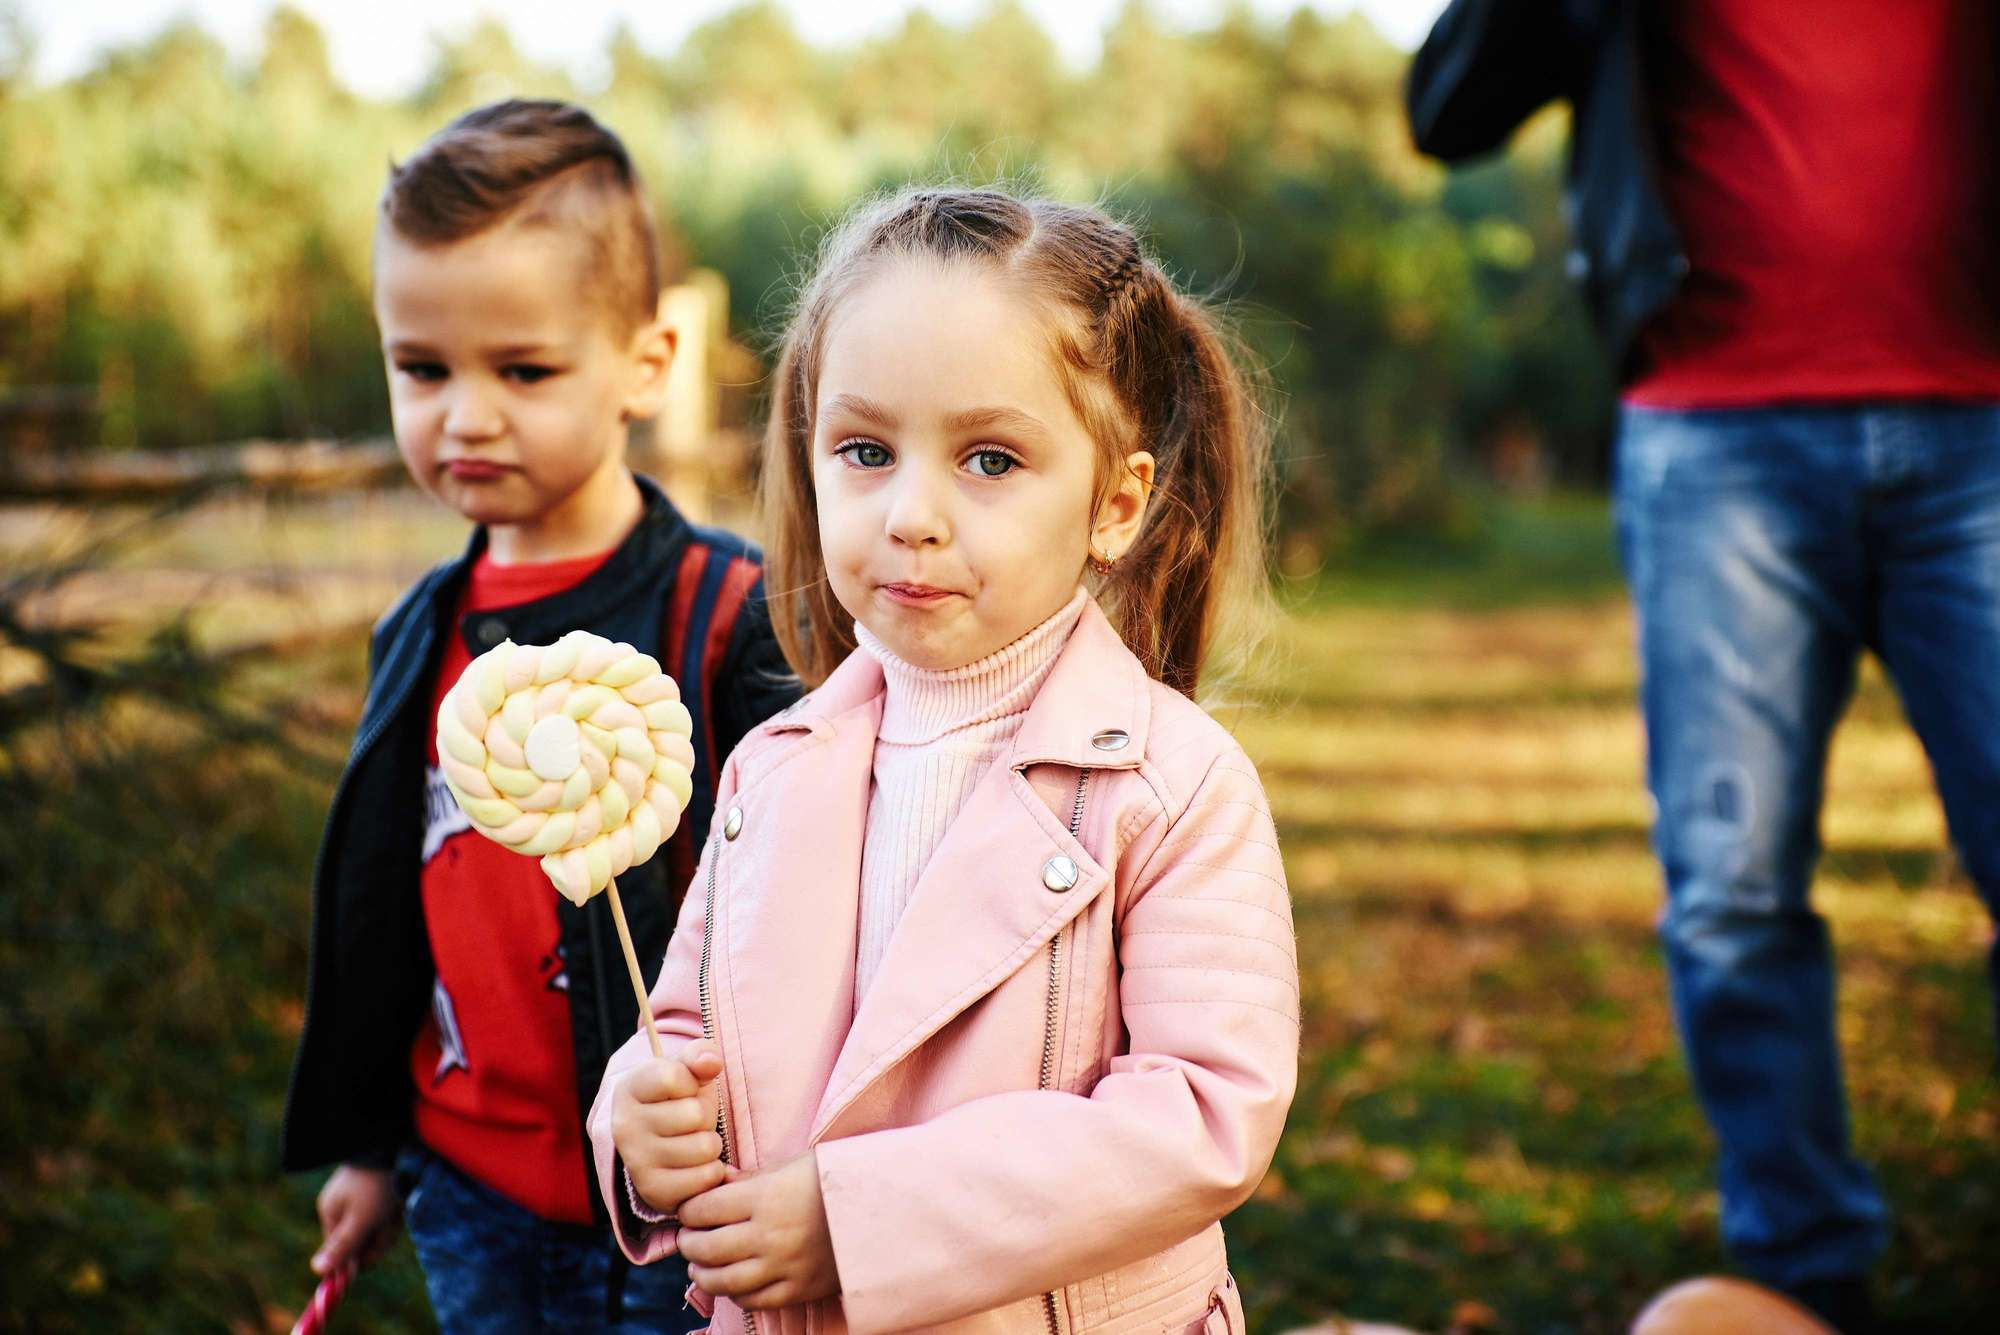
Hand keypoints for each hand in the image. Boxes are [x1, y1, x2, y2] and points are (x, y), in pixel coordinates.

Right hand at [313, 1164, 398, 1275]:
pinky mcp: (380, 1194)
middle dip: (378, 1239)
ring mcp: (362, 1201)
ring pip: (377, 1230)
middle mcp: (343, 1208)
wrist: (397, 1146)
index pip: (341, 1250)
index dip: (357, 1259)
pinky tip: (399, 1205)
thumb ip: (342, 1246)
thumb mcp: (360, 1220)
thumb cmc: (376, 1185)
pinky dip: (395, 1216)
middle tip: (389, 1223)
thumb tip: (316, 1270)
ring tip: (395, 1210)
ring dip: (389, 1227)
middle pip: (361, 1241)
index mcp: (331, 1212)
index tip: (371, 1257)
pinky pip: (387, 1217)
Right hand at [612, 1039, 726, 1216]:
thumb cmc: (678, 1100)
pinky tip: (694, 1166)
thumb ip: (699, 1055)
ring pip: (705, 1147)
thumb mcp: (686, 1070)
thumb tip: (711, 1062)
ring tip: (692, 1141)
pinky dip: (712, 1171)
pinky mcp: (654, 1191)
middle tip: (690, 1121)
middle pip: (696, 1114)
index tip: (683, 1089)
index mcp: (628, 1089)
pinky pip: (707, 1178)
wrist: (659, 1145)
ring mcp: (637, 1161)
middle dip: (705, 1116)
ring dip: (710, 1144)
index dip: (692, 1081)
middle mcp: (624, 1126)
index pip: (674, 1076)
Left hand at [678, 1150, 839, 1309]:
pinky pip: (753, 1300)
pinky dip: (735, 1294)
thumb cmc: (833, 1180)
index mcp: (766, 1196)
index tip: (689, 1210)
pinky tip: (733, 1282)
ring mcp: (784, 1266)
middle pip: (706, 1247)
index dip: (688, 1210)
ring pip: (723, 1281)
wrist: (882, 1210)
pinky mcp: (799, 1289)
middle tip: (688, 1238)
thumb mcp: (791, 1166)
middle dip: (688, 1243)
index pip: (703, 1208)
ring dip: (702, 1274)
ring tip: (700, 1264)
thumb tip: (717, 1182)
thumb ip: (750, 1178)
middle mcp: (770, 1234)